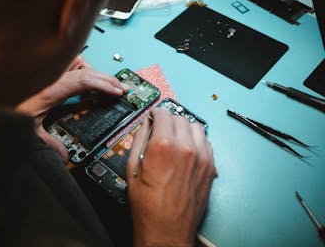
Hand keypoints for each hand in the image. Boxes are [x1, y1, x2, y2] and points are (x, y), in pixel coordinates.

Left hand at [16, 57, 128, 160]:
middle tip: (120, 87)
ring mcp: (48, 73)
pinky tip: (83, 84)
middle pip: (84, 67)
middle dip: (105, 78)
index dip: (103, 85)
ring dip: (91, 71)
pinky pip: (68, 65)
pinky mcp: (46, 74)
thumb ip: (48, 144)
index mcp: (49, 89)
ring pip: (76, 61)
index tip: (118, 92)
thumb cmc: (5, 112)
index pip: (83, 80)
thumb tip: (64, 155)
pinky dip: (80, 71)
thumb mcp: (28, 132)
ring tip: (102, 85)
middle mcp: (50, 77)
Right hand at [127, 108, 216, 246]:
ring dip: (184, 128)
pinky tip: (186, 150)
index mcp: (163, 146)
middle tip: (161, 129)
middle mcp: (186, 148)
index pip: (163, 113)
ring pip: (196, 127)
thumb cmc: (148, 206)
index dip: (155, 113)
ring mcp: (201, 157)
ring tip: (175, 139)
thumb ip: (140, 139)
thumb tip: (145, 124)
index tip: (154, 116)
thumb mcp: (133, 168)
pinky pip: (206, 142)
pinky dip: (196, 141)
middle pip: (180, 118)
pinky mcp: (210, 167)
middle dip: (169, 120)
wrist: (167, 229)